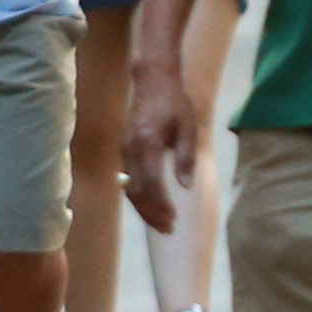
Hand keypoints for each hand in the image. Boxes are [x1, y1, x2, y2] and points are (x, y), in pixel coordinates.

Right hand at [122, 62, 193, 232]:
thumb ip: (186, 157)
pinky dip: (137, 196)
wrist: (152, 81)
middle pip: (136, 191)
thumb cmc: (175, 103)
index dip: (161, 204)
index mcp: (148, 142)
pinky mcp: (123, 149)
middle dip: (151, 213)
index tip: (173, 219)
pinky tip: (149, 206)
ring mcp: (124, 149)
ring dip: (143, 209)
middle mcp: (131, 148)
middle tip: (167, 229)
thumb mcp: (188, 127)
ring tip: (159, 223)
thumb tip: (186, 186)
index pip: (152, 182)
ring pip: (129, 188)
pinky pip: (127, 179)